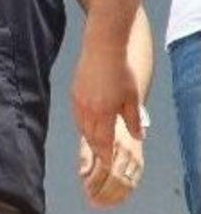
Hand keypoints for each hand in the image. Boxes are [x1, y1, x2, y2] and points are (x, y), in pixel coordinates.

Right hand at [71, 43, 143, 172]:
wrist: (102, 50)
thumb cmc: (120, 72)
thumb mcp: (132, 98)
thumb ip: (134, 119)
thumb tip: (138, 136)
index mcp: (103, 113)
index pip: (102, 141)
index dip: (105, 154)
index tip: (107, 164)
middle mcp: (87, 111)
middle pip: (89, 137)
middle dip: (96, 148)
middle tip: (102, 156)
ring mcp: (78, 102)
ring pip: (81, 127)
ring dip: (88, 137)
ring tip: (95, 142)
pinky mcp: (74, 94)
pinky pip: (77, 115)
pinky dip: (83, 124)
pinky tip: (88, 123)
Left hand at [78, 117, 143, 208]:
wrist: (124, 120)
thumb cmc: (102, 130)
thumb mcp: (90, 137)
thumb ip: (86, 155)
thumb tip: (83, 174)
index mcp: (114, 144)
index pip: (105, 169)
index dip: (96, 182)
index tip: (87, 191)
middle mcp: (128, 152)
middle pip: (117, 179)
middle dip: (104, 193)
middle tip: (93, 202)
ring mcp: (136, 159)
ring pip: (127, 184)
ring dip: (113, 197)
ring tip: (100, 204)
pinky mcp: (140, 165)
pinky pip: (134, 184)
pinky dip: (123, 195)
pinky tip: (113, 201)